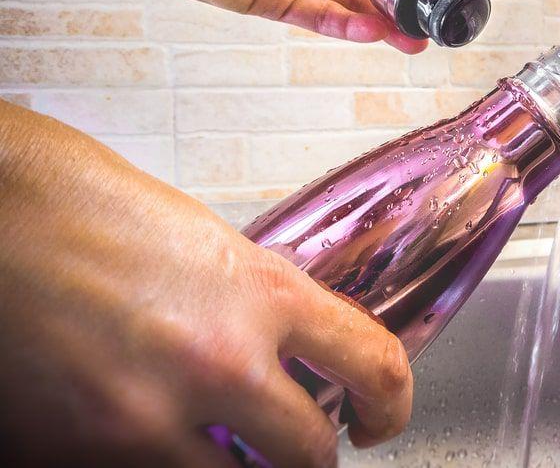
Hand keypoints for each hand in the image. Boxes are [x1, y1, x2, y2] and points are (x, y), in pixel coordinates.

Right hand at [0, 101, 412, 466]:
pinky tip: (140, 432)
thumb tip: (284, 350)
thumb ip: (253, 302)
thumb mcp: (202, 242)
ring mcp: (147, 417)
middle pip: (309, 454)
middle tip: (299, 447)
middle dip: (310, 457)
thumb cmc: (78, 205)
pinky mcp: (79, 452)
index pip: (373, 364)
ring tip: (223, 449)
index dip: (392, 407)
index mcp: (261, 292)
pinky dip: (155, 463)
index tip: (379, 420)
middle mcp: (219, 361)